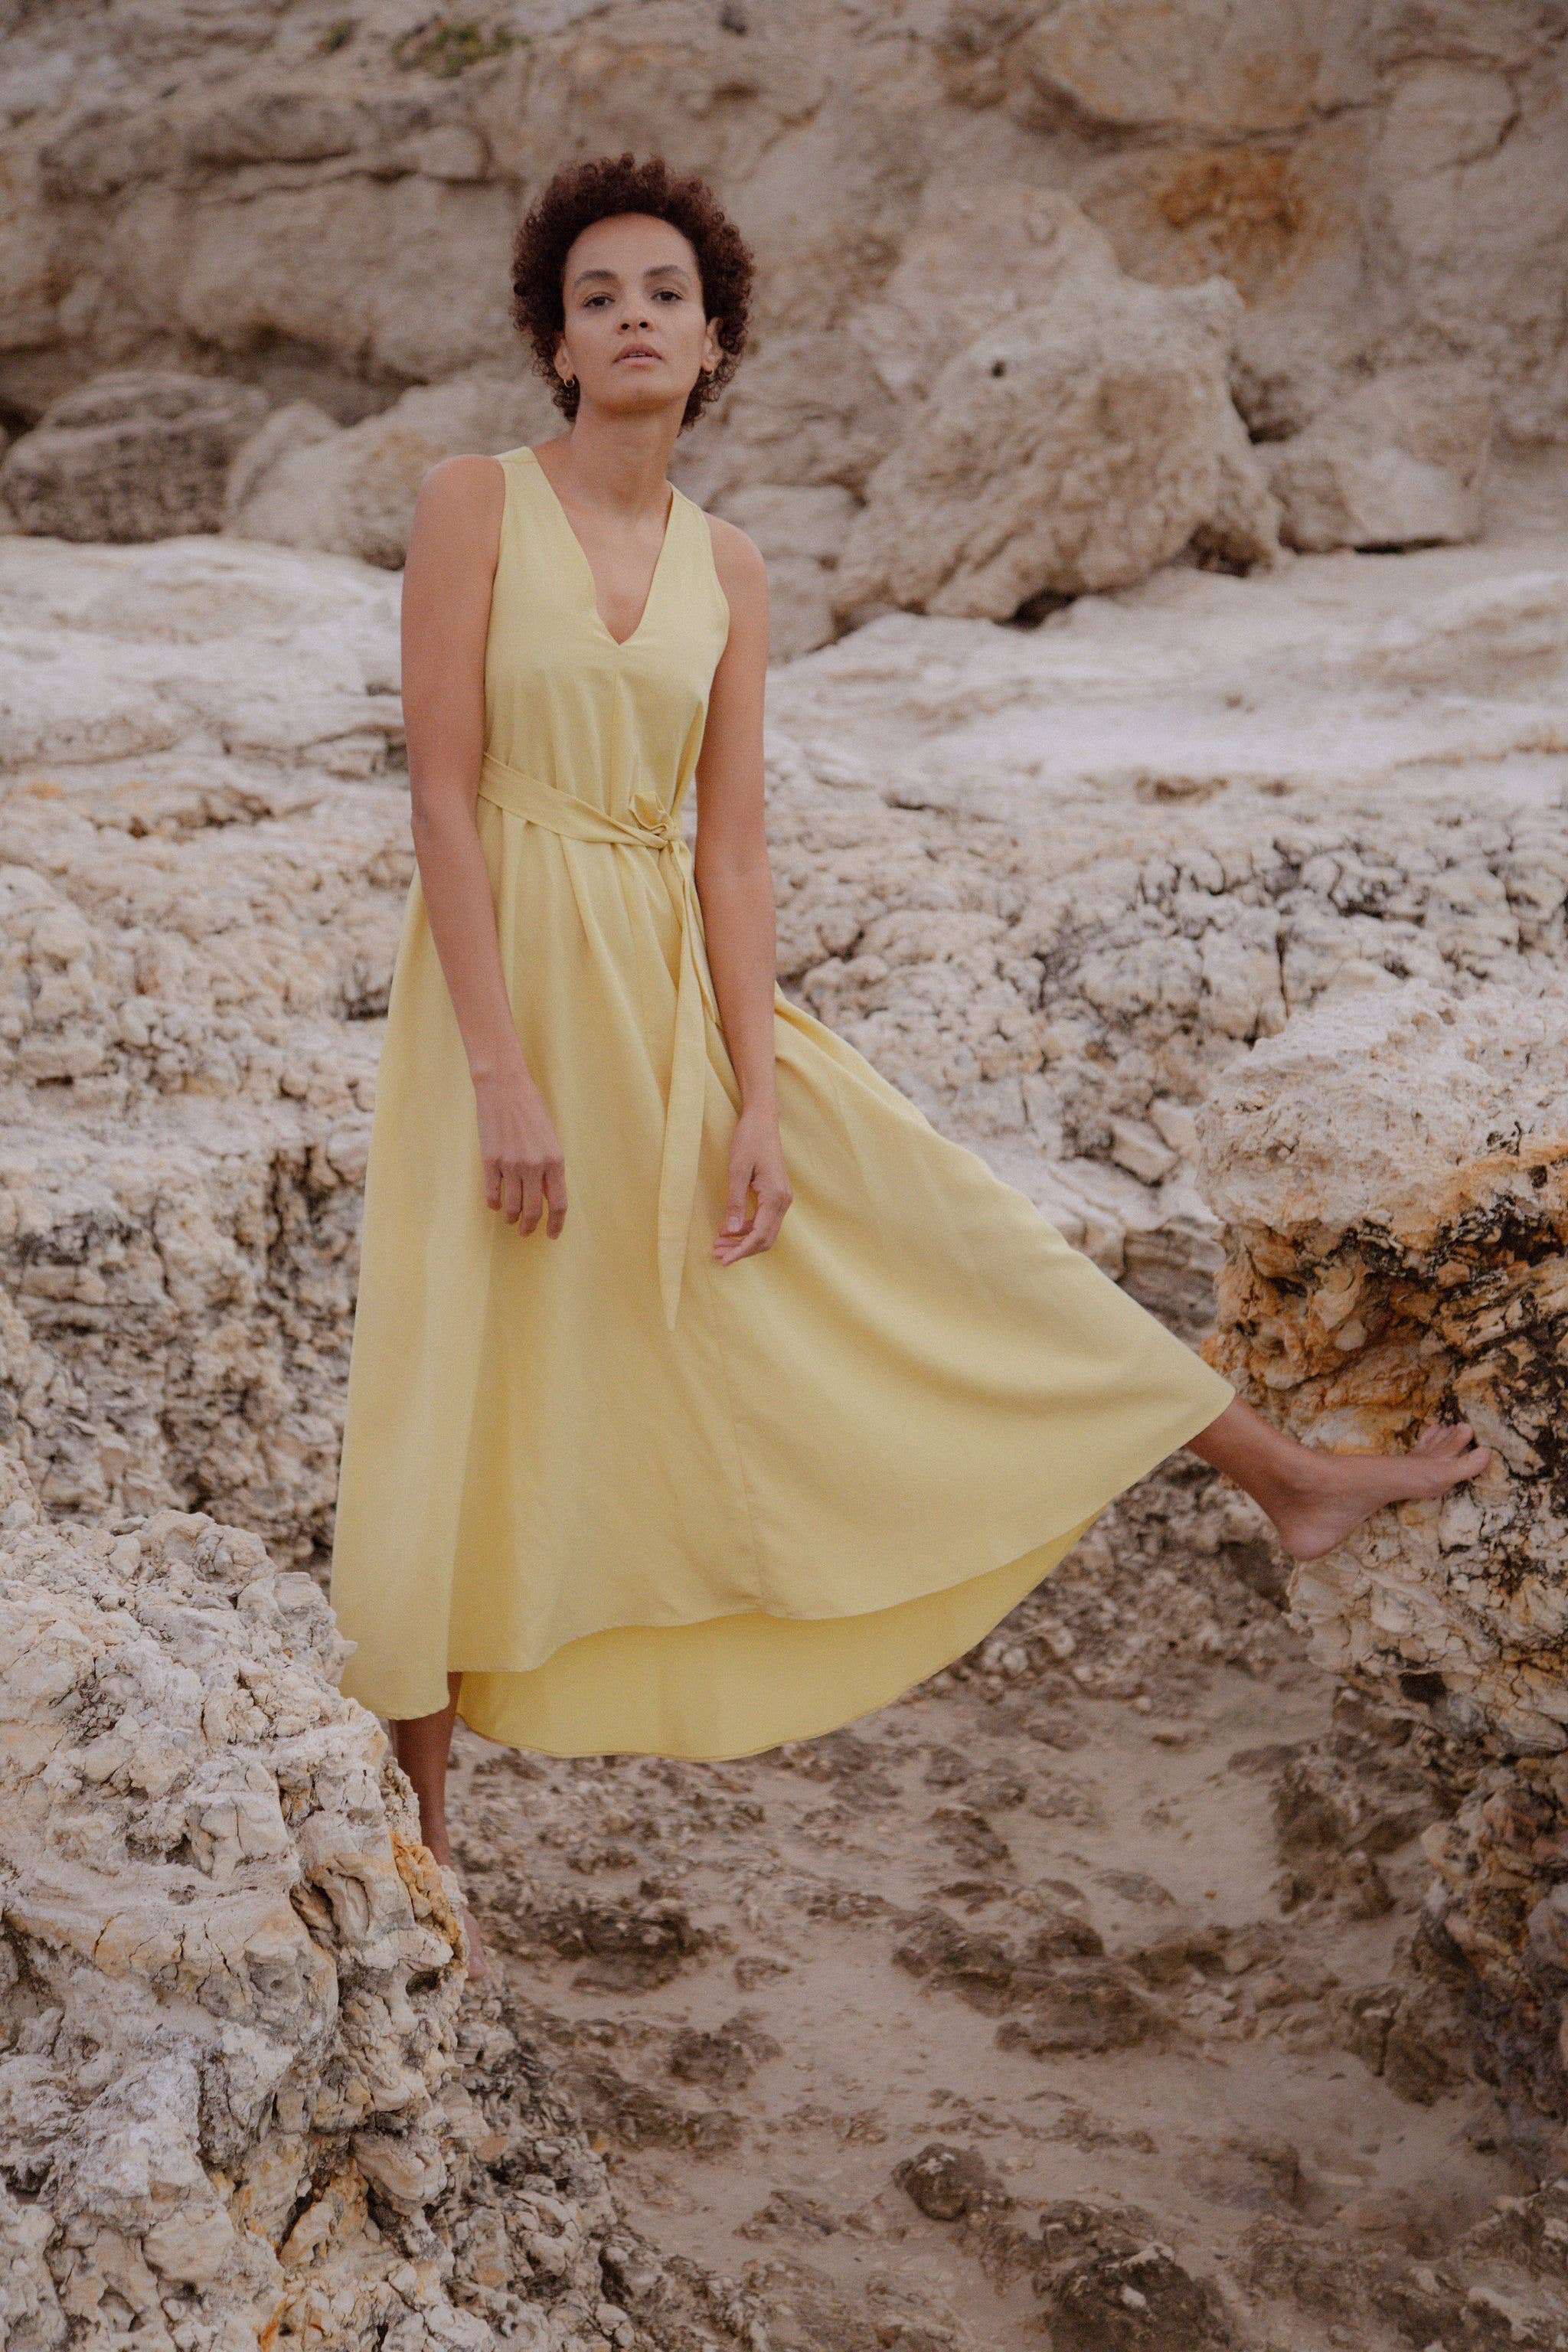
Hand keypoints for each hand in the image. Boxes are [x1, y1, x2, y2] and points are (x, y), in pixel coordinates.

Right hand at [472, 1065, 566, 1236]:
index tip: (553, 1234)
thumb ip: (550, 1167)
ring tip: (512, 1220)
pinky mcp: (490, 1160)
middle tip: (527, 1232)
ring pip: (512, 1205)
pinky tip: (496, 1206)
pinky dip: (494, 1204)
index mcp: (555, 1160)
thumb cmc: (531, 1108)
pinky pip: (492, 1193)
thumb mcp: (550, 1138)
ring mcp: (510, 1164)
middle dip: (531, 1226)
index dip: (557, 1223)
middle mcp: (534, 1166)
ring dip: (513, 1218)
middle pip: (534, 1210)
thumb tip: (548, 1195)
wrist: (504, 1087)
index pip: (559, 1203)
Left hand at [714, 1101, 790, 1265]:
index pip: (759, 1235)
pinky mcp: (777, 1194)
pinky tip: (730, 1229)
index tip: (723, 1261)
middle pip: (765, 1239)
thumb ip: (735, 1202)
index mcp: (776, 1197)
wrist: (763, 1120)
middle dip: (742, 1250)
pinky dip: (748, 1229)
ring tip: (720, 1244)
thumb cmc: (749, 1140)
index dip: (741, 1251)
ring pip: (765, 1231)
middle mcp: (784, 1201)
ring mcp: (782, 1198)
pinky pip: (765, 1220)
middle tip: (717, 1254)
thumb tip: (730, 1231)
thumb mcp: (737, 1170)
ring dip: (744, 1241)